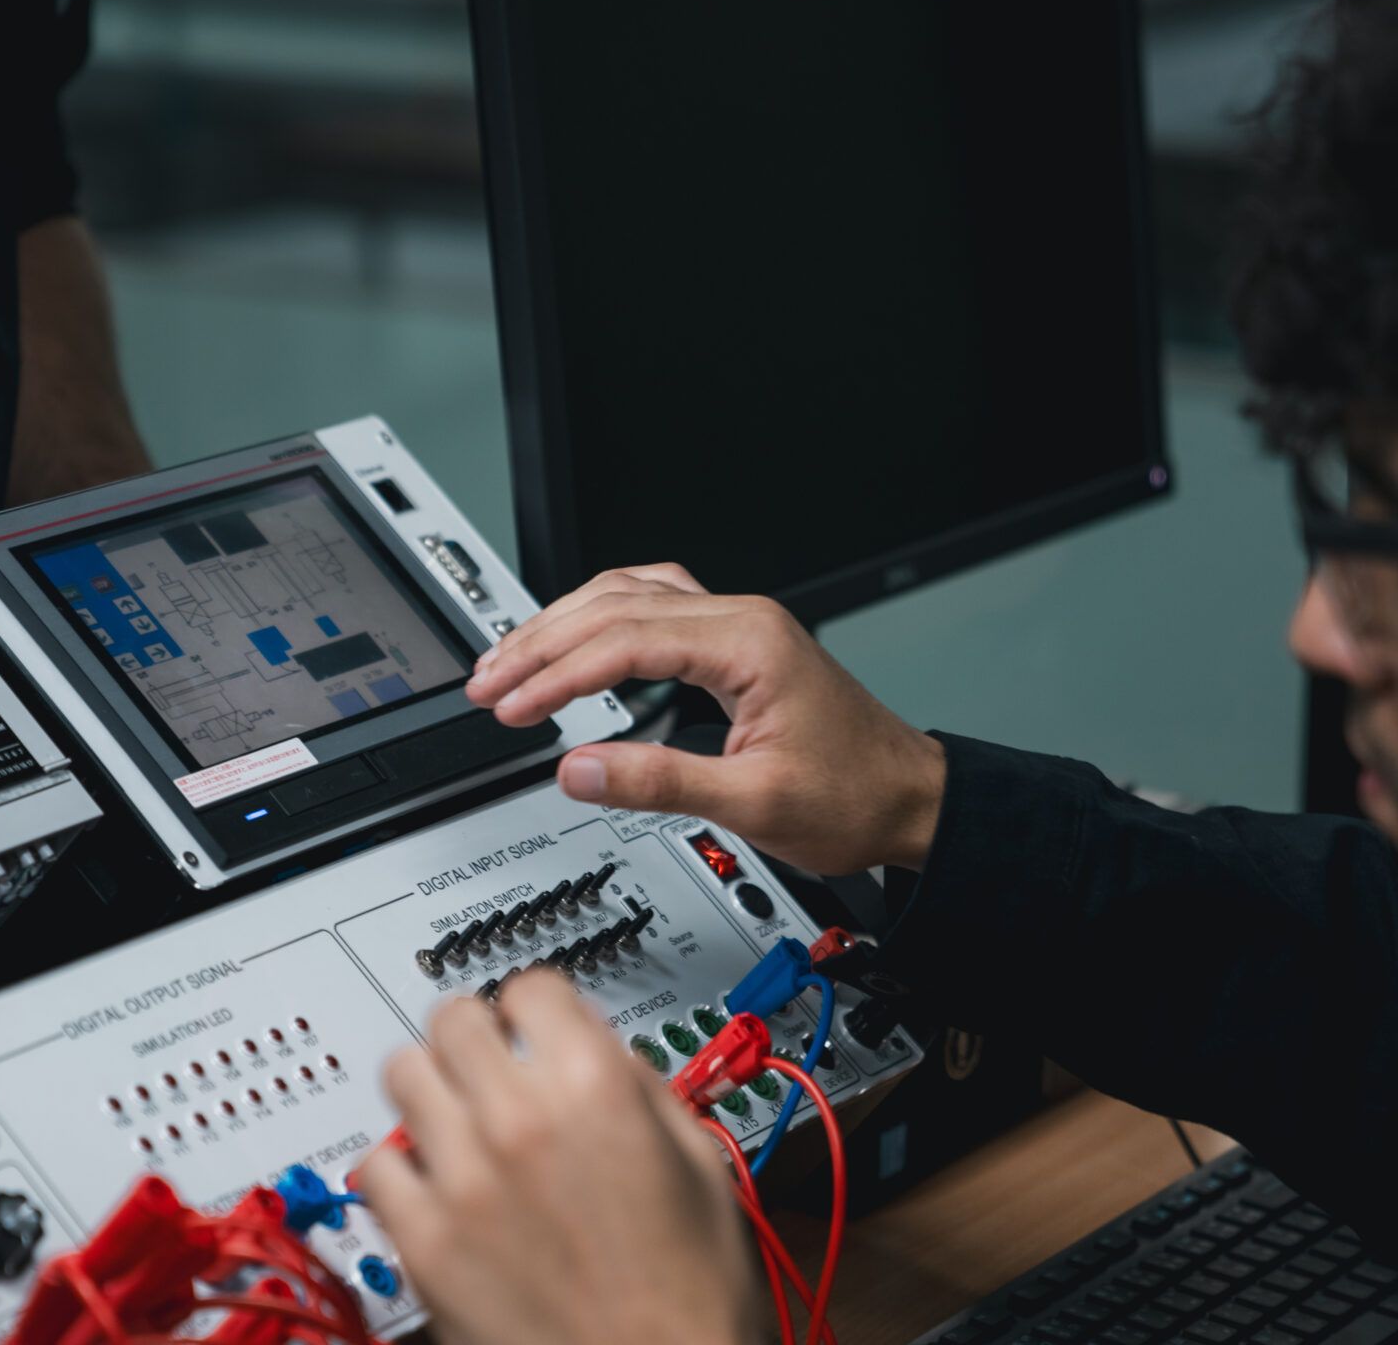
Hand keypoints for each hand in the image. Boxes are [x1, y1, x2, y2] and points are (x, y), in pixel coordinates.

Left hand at [359, 970, 757, 1344]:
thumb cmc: (691, 1300)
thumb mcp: (702, 1166)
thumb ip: (642, 1091)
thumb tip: (601, 1054)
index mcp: (596, 1089)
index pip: (531, 988)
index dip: (538, 1008)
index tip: (534, 1026)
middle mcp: (519, 1120)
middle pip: (453, 1018)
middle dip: (476, 1035)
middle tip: (488, 1064)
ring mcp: (462, 1180)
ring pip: (402, 1074)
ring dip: (431, 1088)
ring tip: (456, 1119)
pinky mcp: (424, 1242)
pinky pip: (375, 1166)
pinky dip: (399, 1168)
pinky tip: (433, 1185)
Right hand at [466, 563, 947, 873]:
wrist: (910, 799)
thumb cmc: (854, 797)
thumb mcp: (752, 804)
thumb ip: (658, 783)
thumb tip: (577, 770)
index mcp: (748, 645)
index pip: (625, 641)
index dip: (557, 674)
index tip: (511, 706)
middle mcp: (742, 619)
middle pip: (616, 604)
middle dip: (542, 642)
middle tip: (487, 683)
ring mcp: (740, 624)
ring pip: (630, 594)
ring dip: (563, 623)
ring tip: (509, 659)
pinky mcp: (736, 642)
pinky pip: (653, 604)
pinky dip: (601, 618)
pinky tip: (573, 633)